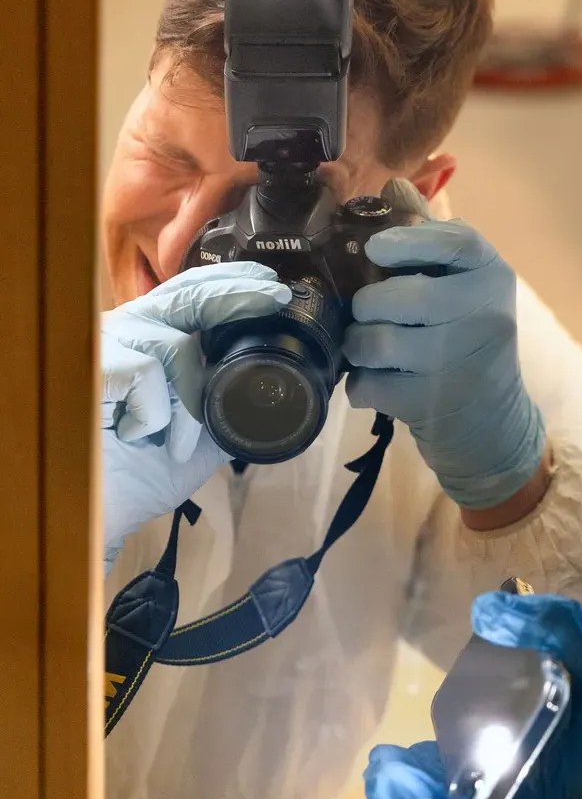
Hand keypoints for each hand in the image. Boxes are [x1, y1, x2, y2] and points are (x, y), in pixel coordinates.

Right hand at [101, 263, 290, 568]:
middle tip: (275, 296)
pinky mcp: (89, 368)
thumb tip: (273, 388)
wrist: (96, 515)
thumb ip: (226, 405)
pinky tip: (138, 437)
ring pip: (174, 347)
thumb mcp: (200, 436)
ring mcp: (100, 347)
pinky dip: (155, 413)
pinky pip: (146, 372)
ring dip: (190, 403)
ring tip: (176, 445)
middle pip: (183, 297)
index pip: (186, 297)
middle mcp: (120, 333)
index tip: (270, 283)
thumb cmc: (138, 474)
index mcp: (144, 342)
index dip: (227, 284)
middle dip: (235, 294)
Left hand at [343, 212, 545, 509]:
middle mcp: (484, 316)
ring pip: (374, 341)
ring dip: (357, 345)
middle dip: (367, 306)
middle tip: (368, 314)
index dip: (407, 241)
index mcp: (492, 276)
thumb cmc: (470, 341)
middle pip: (398, 296)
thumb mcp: (463, 285)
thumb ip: (430, 236)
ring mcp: (457, 363)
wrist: (494, 424)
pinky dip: (362, 384)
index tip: (376, 249)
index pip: (455, 242)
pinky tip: (378, 382)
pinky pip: (368, 383)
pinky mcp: (431, 404)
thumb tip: (396, 185)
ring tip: (367, 348)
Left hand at [364, 596, 581, 798]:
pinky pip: (494, 763)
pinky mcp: (548, 744)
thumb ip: (549, 625)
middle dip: (425, 797)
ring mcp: (549, 767)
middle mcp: (550, 784)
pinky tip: (433, 734)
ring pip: (480, 789)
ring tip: (388, 763)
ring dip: (434, 779)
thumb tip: (486, 610)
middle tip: (379, 774)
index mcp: (564, 782)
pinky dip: (459, 755)